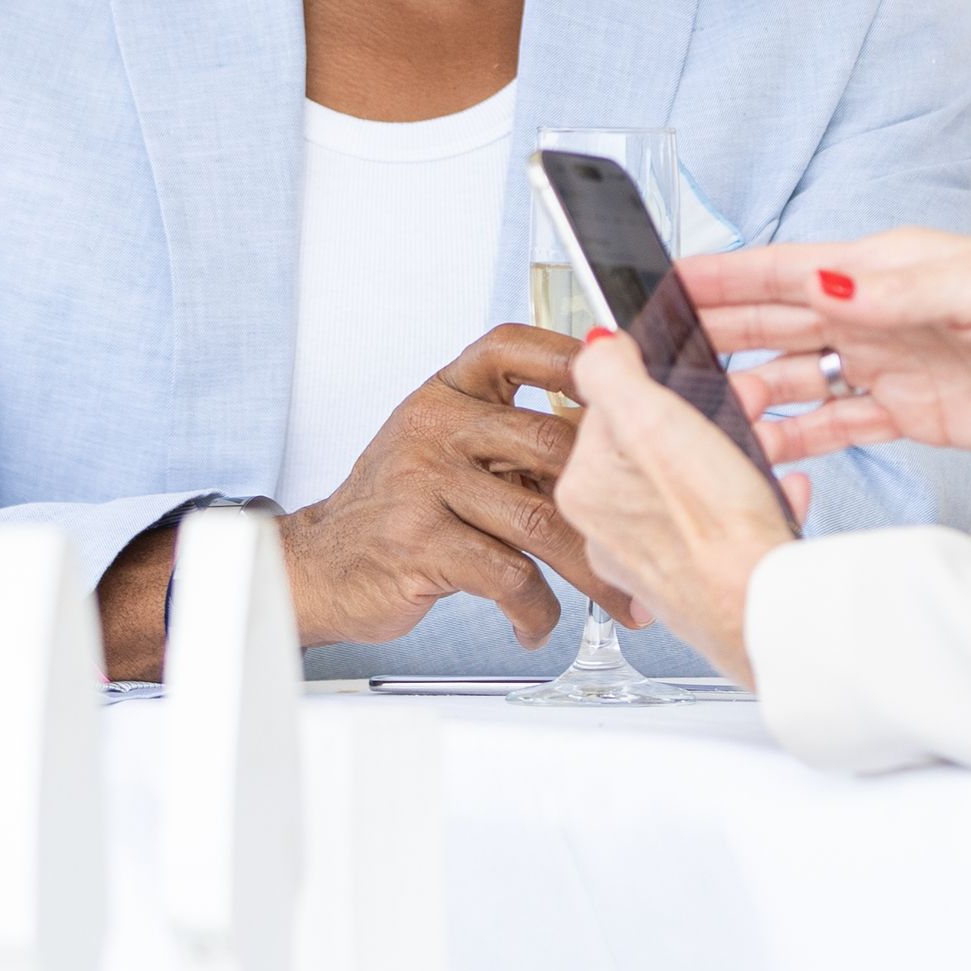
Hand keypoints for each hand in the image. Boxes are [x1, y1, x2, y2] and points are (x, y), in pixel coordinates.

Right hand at [282, 324, 646, 649]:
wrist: (322, 564)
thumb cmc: (399, 508)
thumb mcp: (446, 449)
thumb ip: (511, 437)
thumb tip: (611, 440)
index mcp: (446, 393)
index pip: (511, 348)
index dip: (570, 356)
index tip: (620, 381)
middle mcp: (434, 427)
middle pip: (549, 443)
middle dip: (611, 496)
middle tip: (648, 530)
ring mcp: (424, 483)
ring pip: (539, 521)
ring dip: (591, 570)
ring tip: (620, 596)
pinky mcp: (420, 543)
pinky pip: (507, 575)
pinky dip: (534, 609)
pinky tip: (536, 622)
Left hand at [556, 332, 804, 684]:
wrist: (763, 612)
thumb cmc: (713, 530)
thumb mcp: (654, 422)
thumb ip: (613, 374)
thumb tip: (596, 346)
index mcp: (586, 488)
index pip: (607, 411)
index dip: (657, 385)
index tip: (692, 378)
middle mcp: (609, 531)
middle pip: (652, 450)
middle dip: (701, 420)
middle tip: (740, 405)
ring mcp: (654, 562)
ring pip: (691, 488)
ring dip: (731, 457)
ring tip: (765, 444)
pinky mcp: (698, 585)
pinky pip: (723, 528)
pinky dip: (752, 503)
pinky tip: (776, 493)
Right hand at [682, 231, 970, 462]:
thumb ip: (897, 292)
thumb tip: (823, 288)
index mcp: (878, 269)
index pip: (780, 271)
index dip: (719, 278)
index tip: (659, 284)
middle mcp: (869, 313)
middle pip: (770, 325)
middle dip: (711, 336)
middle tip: (652, 360)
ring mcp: (882, 365)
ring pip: (789, 378)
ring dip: (742, 393)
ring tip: (692, 418)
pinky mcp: (902, 414)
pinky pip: (830, 425)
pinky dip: (790, 441)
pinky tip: (753, 456)